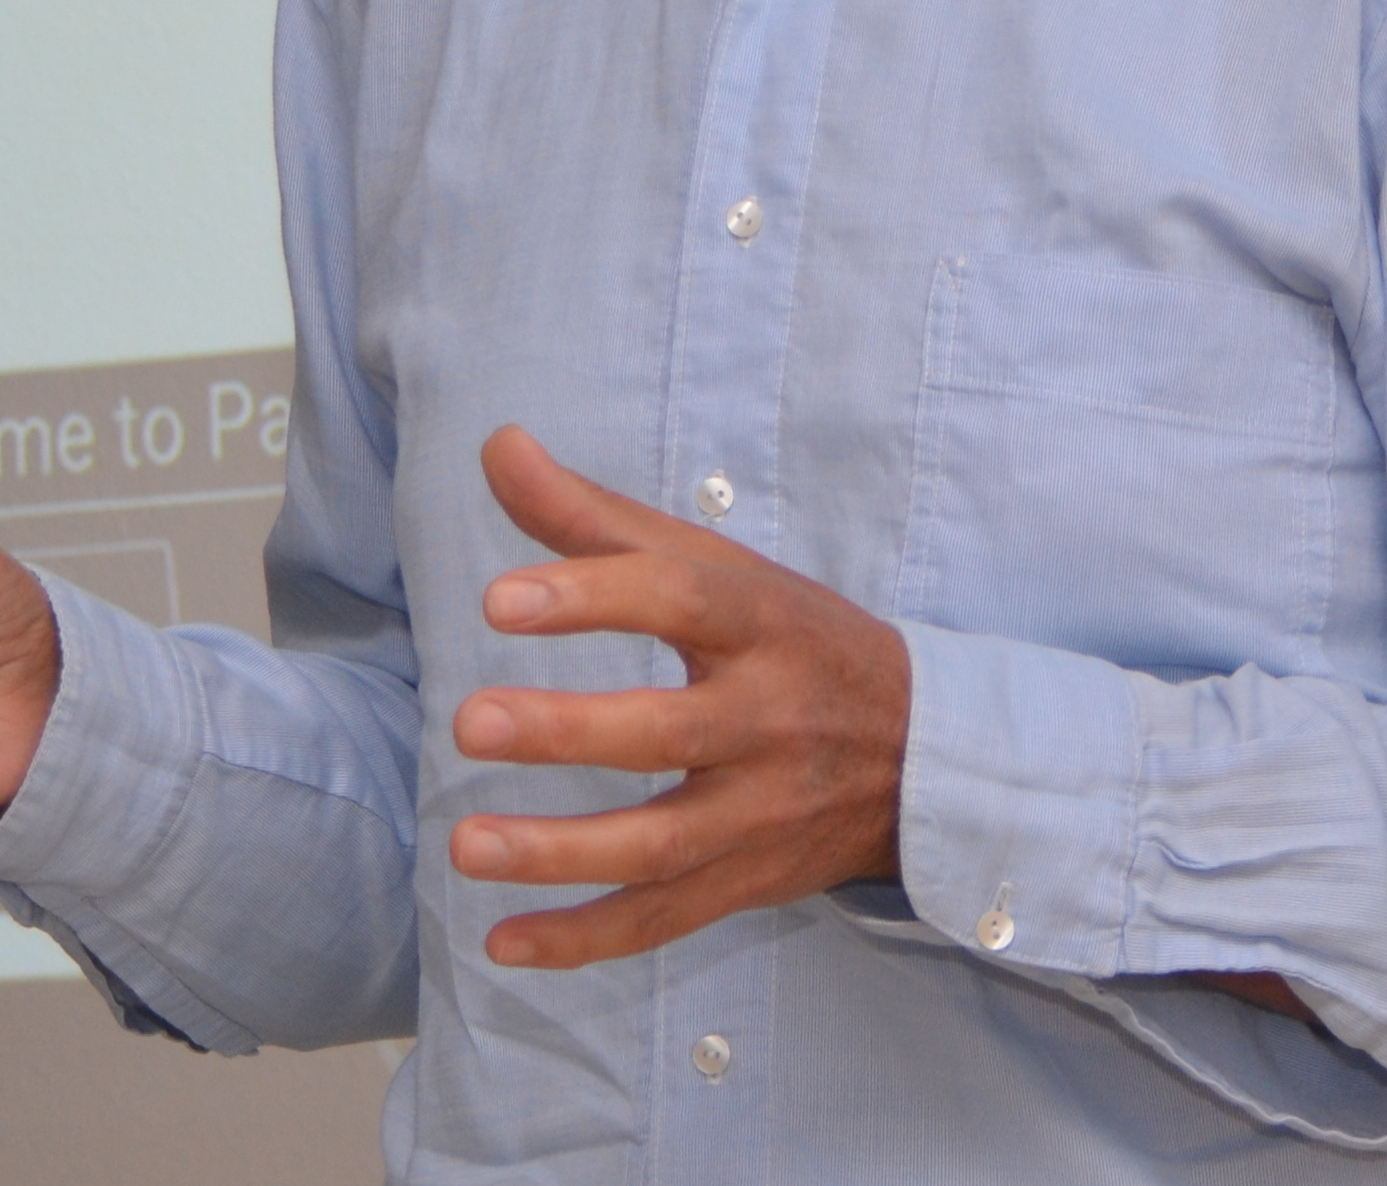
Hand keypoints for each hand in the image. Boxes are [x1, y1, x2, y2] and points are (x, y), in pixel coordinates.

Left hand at [445, 426, 912, 969]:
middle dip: (568, 732)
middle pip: (670, 732)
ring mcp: (761, 812)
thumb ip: (596, 517)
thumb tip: (496, 445)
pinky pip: (662, 921)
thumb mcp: (718, 567)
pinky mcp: (747, 882)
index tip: (499, 601)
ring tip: (465, 845)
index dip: (594, 595)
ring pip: (662, 845)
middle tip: (469, 721)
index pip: (681, 598)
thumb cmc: (793, 642)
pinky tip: (503, 942)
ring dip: (560, 853)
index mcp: (761, 623)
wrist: (922, 755)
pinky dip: (584, 940)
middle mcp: (768, 719)